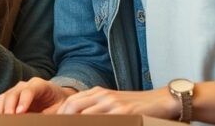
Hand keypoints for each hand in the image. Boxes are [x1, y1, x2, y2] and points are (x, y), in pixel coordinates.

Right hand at [0, 77, 73, 113]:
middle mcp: (25, 86)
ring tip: (1, 120)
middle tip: (8, 118)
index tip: (20, 113)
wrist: (56, 97)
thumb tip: (41, 119)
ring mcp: (15, 91)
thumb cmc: (58, 103)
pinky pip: (0, 104)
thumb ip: (50, 112)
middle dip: (9, 106)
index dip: (24, 101)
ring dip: (0, 109)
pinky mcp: (10, 99)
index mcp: (40, 85)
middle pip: (13, 93)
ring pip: (3, 97)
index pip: (29, 90)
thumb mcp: (59, 107)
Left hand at [56, 86, 178, 117]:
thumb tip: (80, 119)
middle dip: (63, 119)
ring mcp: (112, 103)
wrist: (161, 100)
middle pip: (73, 106)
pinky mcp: (124, 111)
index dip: (60, 114)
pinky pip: (103, 121)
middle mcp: (102, 95)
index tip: (54, 124)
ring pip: (85, 114)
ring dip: (74, 123)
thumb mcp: (113, 103)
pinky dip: (93, 125)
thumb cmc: (136, 105)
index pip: (71, 102)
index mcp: (98, 92)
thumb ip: (97, 109)